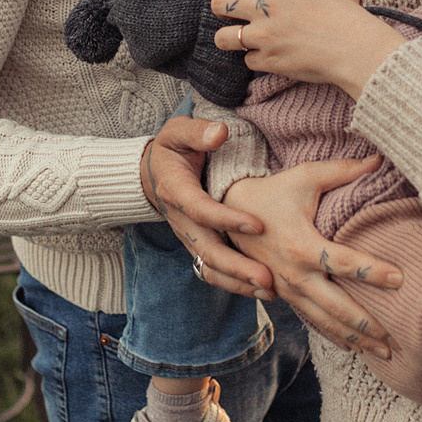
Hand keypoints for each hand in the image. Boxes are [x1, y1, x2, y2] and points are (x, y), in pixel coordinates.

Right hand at [141, 114, 275, 298]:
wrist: (152, 172)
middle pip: (207, 248)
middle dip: (236, 266)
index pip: (201, 209)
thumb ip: (197, 132)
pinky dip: (233, 283)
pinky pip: (212, 270)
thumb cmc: (172, 149)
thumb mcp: (178, 132)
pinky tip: (259, 289)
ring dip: (238, 281)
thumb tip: (220, 133)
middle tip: (267, 277)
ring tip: (269, 289)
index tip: (258, 225)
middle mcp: (181, 219)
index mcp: (177, 190)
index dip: (228, 219)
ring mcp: (189, 236)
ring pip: (209, 265)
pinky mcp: (197, 244)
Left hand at [211, 0, 403, 99]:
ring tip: (241, 41)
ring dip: (229, 39)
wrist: (357, 47)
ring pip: (223, 38)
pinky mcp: (269, 61)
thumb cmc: (343, 17)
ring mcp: (264, 36)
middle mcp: (266, 8)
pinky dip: (257, 60)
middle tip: (229, 18)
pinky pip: (248, 61)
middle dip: (220, 11)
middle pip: (219, 4)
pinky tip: (271, 56)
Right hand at [225, 158, 402, 355]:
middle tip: (398, 340)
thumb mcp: (305, 176)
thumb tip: (379, 160)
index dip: (373, 271)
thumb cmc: (274, 191)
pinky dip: (335, 336)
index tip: (401, 279)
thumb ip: (342, 170)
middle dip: (368, 326)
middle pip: (337, 307)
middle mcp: (294, 273)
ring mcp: (288, 288)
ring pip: (326, 321)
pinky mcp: (284, 294)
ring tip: (386, 353)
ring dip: (355, 339)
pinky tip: (355, 347)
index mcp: (302, 244)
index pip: (345, 263)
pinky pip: (313, 320)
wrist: (230, 211)